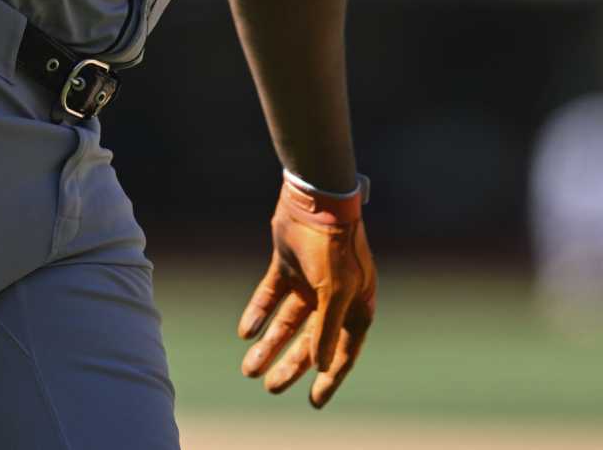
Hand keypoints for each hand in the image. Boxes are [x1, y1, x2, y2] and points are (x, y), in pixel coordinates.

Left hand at [237, 173, 375, 407]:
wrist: (315, 200)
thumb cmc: (334, 247)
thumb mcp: (334, 292)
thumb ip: (327, 329)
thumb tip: (322, 365)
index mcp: (356, 303)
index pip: (345, 349)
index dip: (331, 376)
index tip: (314, 401)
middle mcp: (335, 295)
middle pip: (312, 340)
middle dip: (292, 364)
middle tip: (271, 387)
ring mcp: (310, 279)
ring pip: (287, 321)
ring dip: (270, 344)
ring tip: (249, 368)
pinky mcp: (288, 265)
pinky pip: (271, 296)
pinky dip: (258, 313)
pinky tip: (246, 332)